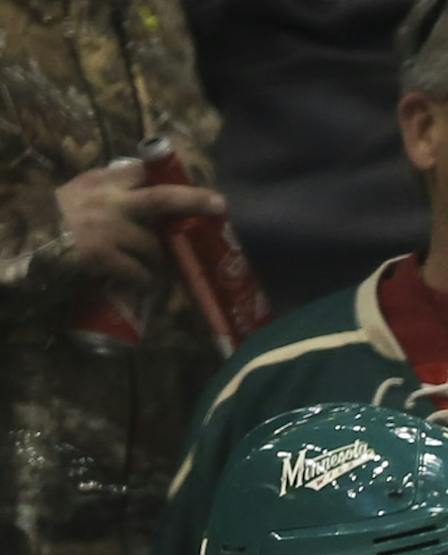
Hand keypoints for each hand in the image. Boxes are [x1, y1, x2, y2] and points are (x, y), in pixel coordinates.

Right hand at [55, 159, 225, 289]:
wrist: (24, 238)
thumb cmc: (55, 218)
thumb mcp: (79, 193)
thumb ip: (109, 193)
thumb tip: (147, 201)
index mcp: (101, 182)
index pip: (142, 172)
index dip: (172, 179)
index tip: (197, 185)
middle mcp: (107, 201)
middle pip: (161, 198)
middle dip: (193, 200)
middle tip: (219, 204)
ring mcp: (106, 228)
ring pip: (154, 247)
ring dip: (164, 263)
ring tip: (164, 272)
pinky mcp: (101, 256)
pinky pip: (140, 273)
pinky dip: (147, 281)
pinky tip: (146, 285)